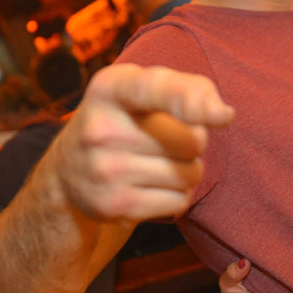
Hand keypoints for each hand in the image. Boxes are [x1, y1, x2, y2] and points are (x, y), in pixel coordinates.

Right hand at [55, 64, 233, 222]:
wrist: (67, 171)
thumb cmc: (124, 119)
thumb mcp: (142, 89)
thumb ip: (188, 87)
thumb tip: (224, 114)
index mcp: (110, 88)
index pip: (152, 89)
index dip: (188, 99)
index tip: (221, 114)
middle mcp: (102, 128)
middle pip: (191, 140)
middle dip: (193, 141)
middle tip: (167, 139)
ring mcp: (105, 170)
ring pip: (189, 173)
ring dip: (187, 170)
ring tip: (159, 162)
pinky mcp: (114, 205)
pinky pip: (178, 201)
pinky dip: (176, 195)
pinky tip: (153, 185)